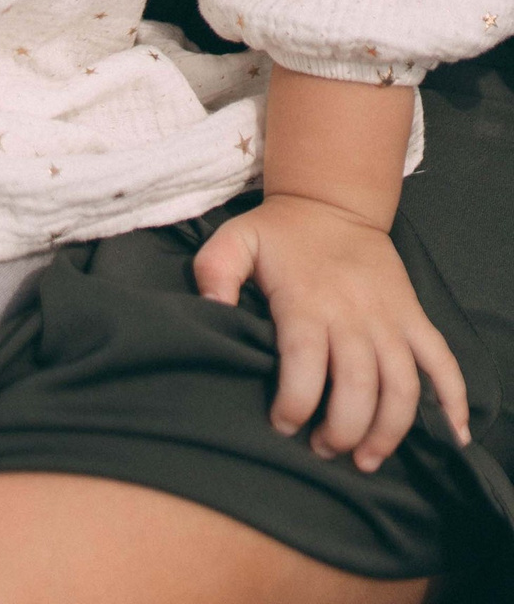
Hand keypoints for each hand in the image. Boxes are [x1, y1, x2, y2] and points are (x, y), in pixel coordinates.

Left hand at [195, 194, 468, 470]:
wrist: (331, 203)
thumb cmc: (279, 233)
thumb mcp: (235, 240)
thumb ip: (215, 271)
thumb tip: (212, 310)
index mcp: (307, 302)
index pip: (305, 365)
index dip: (295, 403)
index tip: (283, 425)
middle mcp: (353, 315)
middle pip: (358, 385)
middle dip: (342, 430)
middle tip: (322, 450)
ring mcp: (390, 319)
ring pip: (402, 385)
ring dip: (389, 431)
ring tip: (365, 460)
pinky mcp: (414, 318)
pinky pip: (442, 362)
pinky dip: (452, 401)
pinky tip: (450, 437)